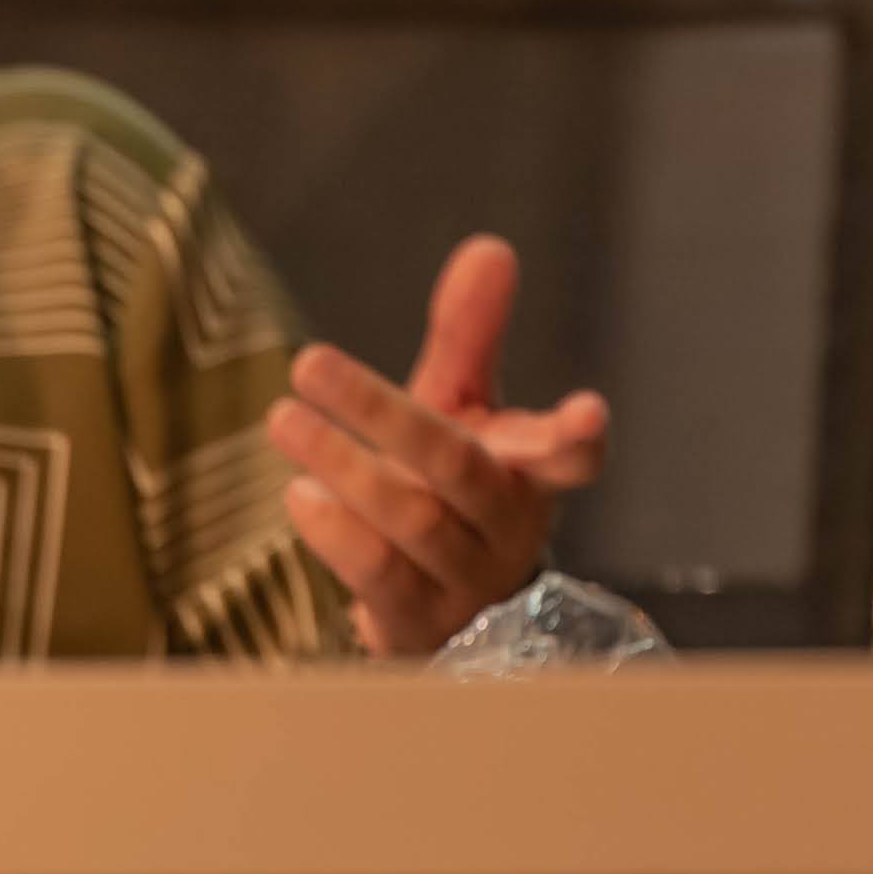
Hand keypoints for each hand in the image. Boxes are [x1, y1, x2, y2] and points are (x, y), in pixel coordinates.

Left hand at [268, 234, 613, 655]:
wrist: (430, 606)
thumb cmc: (450, 488)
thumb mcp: (461, 409)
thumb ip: (470, 335)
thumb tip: (488, 248)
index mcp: (533, 473)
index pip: (573, 457)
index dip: (579, 437)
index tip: (588, 413)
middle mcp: (508, 529)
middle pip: (458, 468)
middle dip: (382, 412)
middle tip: (308, 361)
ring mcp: (466, 583)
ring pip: (412, 520)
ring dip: (342, 465)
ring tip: (284, 420)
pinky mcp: (417, 625)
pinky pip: (380, 576)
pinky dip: (336, 533)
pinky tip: (299, 494)